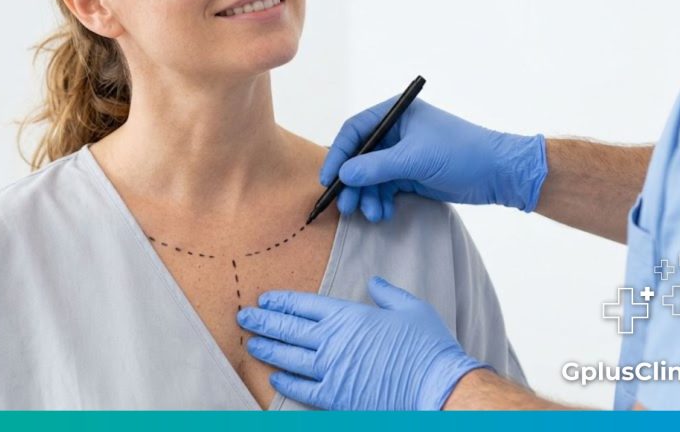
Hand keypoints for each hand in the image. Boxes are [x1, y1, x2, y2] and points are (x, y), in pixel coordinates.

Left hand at [237, 276, 487, 410]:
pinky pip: (302, 389)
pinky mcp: (336, 397)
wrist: (436, 387)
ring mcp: (332, 371)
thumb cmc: (428, 346)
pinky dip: (285, 383)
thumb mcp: (410, 308)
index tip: (265, 299)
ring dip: (267, 349)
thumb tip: (374, 282)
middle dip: (263, 321)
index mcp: (349, 316)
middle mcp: (334, 341)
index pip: (305, 305)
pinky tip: (274, 378)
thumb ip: (387, 294)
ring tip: (250, 344)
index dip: (282, 301)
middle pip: (288, 328)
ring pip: (289, 357)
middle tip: (243, 317)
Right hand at [321, 98, 547, 220]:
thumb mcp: (416, 159)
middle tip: (347, 206)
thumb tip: (344, 174)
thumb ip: (377, 167)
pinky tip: (383, 213)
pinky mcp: (411, 174)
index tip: (329, 179)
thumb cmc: (462, 153)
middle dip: (352, 182)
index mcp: (396, 114)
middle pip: (360, 156)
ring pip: (371, 176)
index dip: (339, 154)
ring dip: (367, 196)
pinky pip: (385, 188)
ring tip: (372, 214)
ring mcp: (403, 154)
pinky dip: (381, 201)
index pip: (355, 130)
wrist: (499, 173)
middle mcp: (396, 132)